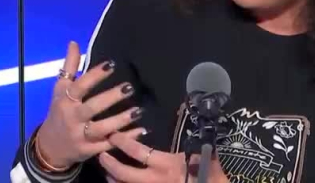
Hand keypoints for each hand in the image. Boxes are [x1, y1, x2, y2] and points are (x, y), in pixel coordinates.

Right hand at [36, 41, 141, 168]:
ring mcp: (81, 136)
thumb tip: (74, 43)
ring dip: (121, 120)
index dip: (94, 76)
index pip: (79, 87)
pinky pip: (109, 144)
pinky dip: (125, 138)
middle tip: (129, 87)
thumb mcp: (60, 90)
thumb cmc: (59, 112)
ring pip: (101, 129)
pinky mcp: (90, 151)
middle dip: (110, 98)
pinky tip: (141, 130)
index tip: (111, 65)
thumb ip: (70, 67)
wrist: (50, 148)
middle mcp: (72, 118)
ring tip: (139, 110)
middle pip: (91, 108)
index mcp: (65, 101)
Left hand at [99, 133, 228, 182]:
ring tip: (107, 175)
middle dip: (110, 165)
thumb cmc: (213, 177)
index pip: (138, 152)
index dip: (123, 143)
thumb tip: (193, 136)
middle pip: (125, 174)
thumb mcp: (204, 159)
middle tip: (101, 155)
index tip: (113, 136)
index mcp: (166, 165)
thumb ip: (193, 150)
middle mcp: (155, 180)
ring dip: (115, 181)